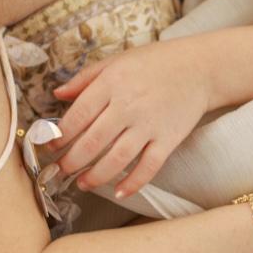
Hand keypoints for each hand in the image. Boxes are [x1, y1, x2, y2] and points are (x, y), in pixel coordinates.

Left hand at [51, 38, 217, 197]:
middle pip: (91, 143)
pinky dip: (132, 183)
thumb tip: (58, 95)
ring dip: (94, 177)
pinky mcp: (169, 139)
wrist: (201, 67)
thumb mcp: (118, 61)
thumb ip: (86, 77)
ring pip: (116, 160)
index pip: (77, 117)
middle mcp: (129, 105)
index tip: (51, 147)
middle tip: (61, 170)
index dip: (59, 137)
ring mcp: (150, 124)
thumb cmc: (157, 62)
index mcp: (112, 83)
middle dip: (71, 162)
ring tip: (82, 183)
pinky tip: (118, 191)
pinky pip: (148, 167)